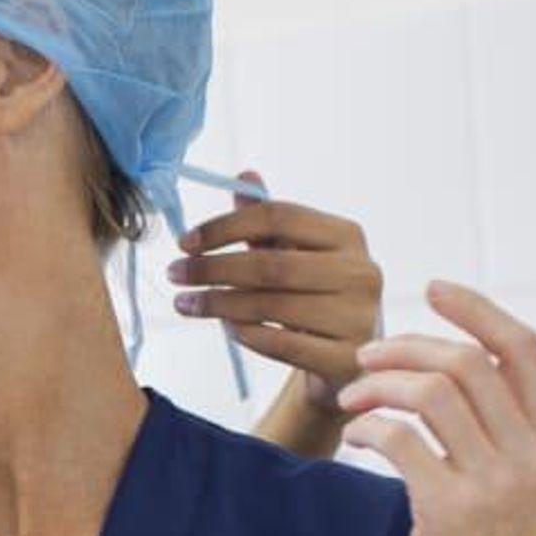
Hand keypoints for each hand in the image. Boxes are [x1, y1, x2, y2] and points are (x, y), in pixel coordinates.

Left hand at [168, 170, 383, 413]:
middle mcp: (360, 272)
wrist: (348, 360)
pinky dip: (245, 333)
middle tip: (175, 274)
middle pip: (271, 264)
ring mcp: (356, 317)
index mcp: (347, 235)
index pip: (279, 216)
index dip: (226, 226)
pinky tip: (223, 326)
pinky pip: (280, 344)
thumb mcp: (296, 255)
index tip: (185, 242)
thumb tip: (245, 176)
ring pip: (271, 306)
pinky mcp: (345, 358)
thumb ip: (270, 222)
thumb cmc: (315, 298)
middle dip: (213, 268)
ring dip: (218, 304)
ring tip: (186, 303)